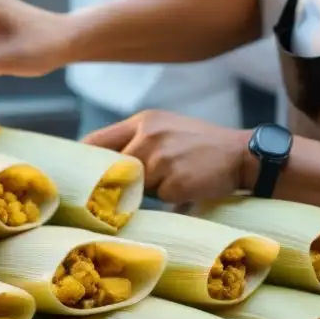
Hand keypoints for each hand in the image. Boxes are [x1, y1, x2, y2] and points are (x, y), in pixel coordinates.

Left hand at [83, 110, 252, 203]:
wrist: (242, 154)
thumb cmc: (200, 146)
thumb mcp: (166, 130)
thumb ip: (136, 142)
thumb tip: (101, 169)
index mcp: (143, 121)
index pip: (95, 141)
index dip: (84, 162)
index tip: (77, 177)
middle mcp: (147, 135)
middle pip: (110, 167)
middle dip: (116, 181)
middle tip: (118, 192)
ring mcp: (159, 157)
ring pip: (134, 185)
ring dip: (147, 190)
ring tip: (172, 179)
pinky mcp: (172, 180)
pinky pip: (156, 197)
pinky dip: (167, 197)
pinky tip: (185, 186)